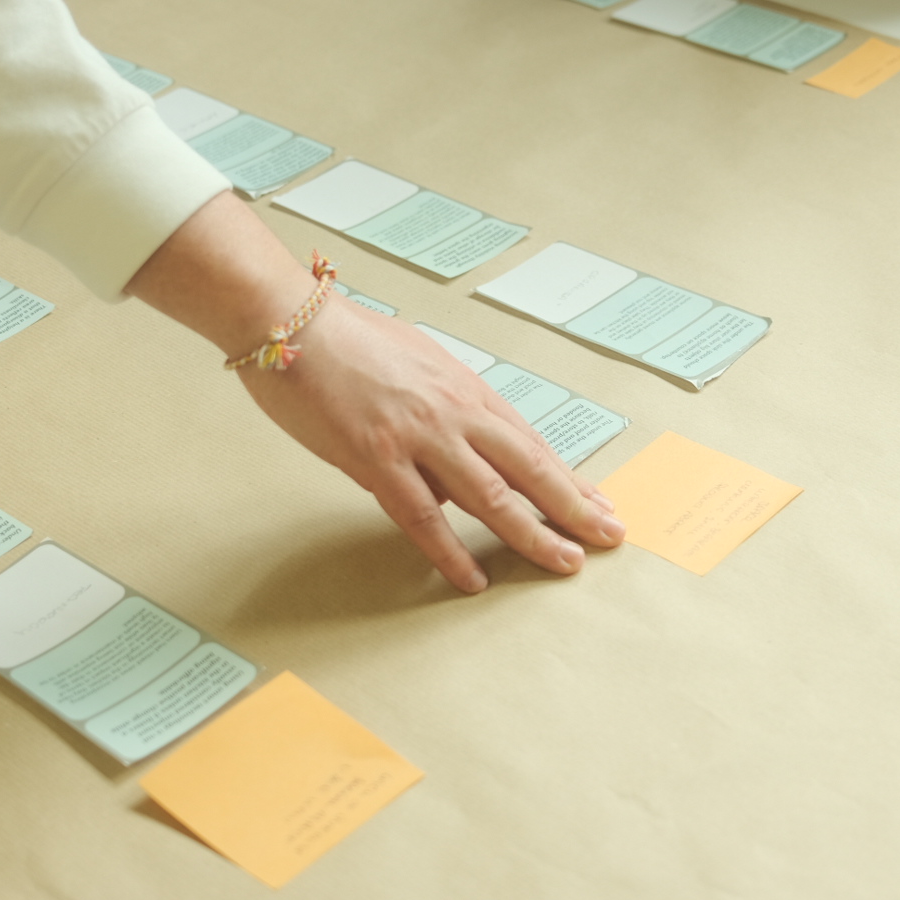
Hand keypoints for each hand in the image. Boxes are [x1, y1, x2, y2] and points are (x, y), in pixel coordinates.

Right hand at [128, 193, 625, 593]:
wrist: (289, 320)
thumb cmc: (347, 339)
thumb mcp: (416, 364)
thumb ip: (445, 409)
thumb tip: (458, 457)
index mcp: (464, 388)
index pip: (529, 442)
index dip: (568, 478)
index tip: (598, 502)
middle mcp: (453, 412)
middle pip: (529, 468)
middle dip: (575, 506)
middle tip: (611, 536)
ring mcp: (418, 436)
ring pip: (490, 496)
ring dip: (533, 534)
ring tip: (566, 563)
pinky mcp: (376, 457)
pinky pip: (423, 517)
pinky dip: (451, 552)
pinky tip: (473, 579)